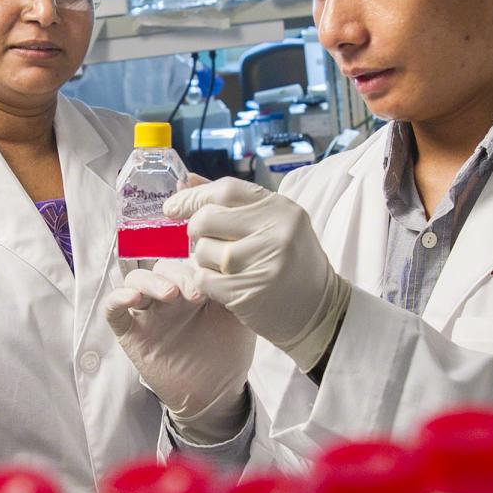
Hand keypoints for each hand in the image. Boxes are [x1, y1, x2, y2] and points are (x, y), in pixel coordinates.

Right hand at [103, 259, 254, 440]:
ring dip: (150, 282)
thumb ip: (232, 290)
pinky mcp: (131, 334)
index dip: (196, 266)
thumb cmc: (228, 353)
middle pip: (160, 267)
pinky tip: (132, 299)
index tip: (212, 283)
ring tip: (170, 295)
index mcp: (192, 287)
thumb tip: (227, 265)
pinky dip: (117, 298)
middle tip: (195, 296)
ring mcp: (148, 314)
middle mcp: (168, 296)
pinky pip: (113, 310)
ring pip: (135, 281)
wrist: (216, 393)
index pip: (185, 260)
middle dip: (177, 275)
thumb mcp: (238, 317)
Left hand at [164, 177, 350, 371]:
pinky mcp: (249, 291)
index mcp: (281, 208)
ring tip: (223, 267)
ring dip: (202, 260)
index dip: (193, 197)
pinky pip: (204, 279)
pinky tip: (224, 284)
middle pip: (206, 219)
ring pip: (202, 251)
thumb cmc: (290, 262)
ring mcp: (263, 262)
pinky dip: (205, 282)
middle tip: (201, 240)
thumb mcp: (272, 224)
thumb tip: (186, 183)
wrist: (318, 310)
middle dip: (194, 230)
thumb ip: (231, 203)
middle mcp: (276, 231)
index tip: (173, 206)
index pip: (225, 190)